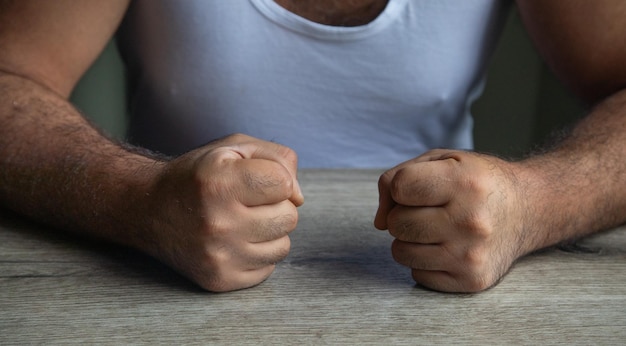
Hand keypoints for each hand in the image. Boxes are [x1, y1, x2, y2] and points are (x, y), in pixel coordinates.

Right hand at [141, 134, 303, 291]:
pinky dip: (257, 254)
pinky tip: (234, 241)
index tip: (254, 179)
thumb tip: (299, 199)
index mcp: (219, 182)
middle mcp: (217, 222)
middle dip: (274, 206)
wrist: (148, 209)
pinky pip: (268, 268)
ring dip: (269, 232)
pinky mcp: (219, 279)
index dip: (275, 178)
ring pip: (283, 245)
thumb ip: (279, 160)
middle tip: (245, 202)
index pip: (284, 184)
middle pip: (289, 217)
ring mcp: (218, 255)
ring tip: (240, 221)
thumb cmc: (199, 175)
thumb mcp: (235, 148)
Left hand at [374, 149, 526, 292]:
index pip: (398, 186)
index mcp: (464, 183)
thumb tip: (379, 222)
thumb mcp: (442, 160)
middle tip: (429, 210)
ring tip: (437, 229)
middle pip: (395, 223)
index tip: (417, 188)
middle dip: (403, 216)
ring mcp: (470, 254)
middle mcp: (470, 221)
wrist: (529, 208)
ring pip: (400, 252)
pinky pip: (417, 275)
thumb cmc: (477, 181)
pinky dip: (425, 262)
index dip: (400, 187)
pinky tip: (448, 247)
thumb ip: (398, 177)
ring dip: (410, 241)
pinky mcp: (471, 280)